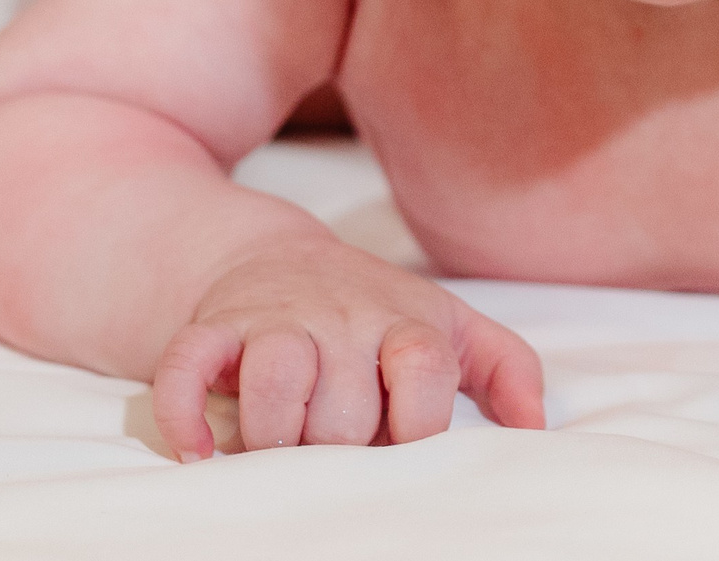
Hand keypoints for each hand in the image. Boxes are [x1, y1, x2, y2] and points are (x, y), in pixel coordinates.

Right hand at [152, 236, 545, 459]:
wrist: (277, 261)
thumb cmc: (374, 315)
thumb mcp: (449, 327)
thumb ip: (506, 367)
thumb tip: (535, 430)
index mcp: (404, 322)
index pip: (422, 375)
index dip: (415, 429)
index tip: (402, 452)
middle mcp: (340, 318)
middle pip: (345, 407)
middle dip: (340, 449)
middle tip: (337, 454)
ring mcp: (274, 321)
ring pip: (275, 382)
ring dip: (275, 437)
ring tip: (279, 458)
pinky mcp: (213, 329)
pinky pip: (187, 367)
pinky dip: (183, 413)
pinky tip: (200, 453)